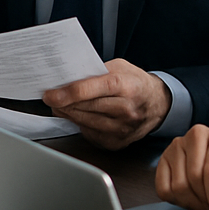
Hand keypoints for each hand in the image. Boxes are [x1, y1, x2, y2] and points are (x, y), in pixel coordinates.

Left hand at [42, 58, 172, 149]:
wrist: (159, 104)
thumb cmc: (136, 83)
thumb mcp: (120, 67)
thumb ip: (95, 71)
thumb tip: (67, 77)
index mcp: (126, 86)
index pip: (91, 90)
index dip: (67, 93)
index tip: (50, 94)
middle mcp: (125, 110)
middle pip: (84, 108)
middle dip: (62, 102)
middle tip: (50, 96)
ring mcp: (122, 129)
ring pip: (83, 122)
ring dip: (68, 113)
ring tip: (60, 104)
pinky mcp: (117, 143)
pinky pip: (89, 133)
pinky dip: (80, 124)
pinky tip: (78, 115)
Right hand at [155, 125, 208, 209]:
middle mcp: (197, 136)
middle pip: (193, 180)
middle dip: (206, 204)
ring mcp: (177, 146)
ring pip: (177, 187)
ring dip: (193, 204)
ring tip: (206, 203)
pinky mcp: (164, 158)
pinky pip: (163, 189)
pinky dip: (177, 201)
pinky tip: (191, 197)